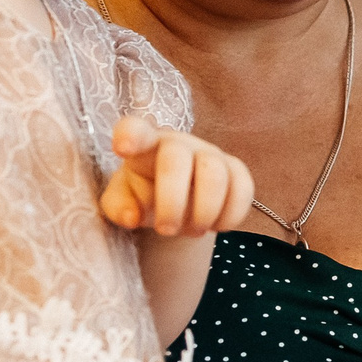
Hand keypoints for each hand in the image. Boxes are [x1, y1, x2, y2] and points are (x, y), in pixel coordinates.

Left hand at [100, 116, 253, 238]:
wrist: (176, 201)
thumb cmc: (143, 195)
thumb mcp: (120, 203)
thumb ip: (118, 207)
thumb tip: (131, 217)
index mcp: (144, 146)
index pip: (134, 129)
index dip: (130, 135)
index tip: (122, 148)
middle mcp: (178, 144)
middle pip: (176, 160)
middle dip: (172, 202)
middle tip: (166, 231)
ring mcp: (210, 154)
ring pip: (215, 174)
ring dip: (204, 211)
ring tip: (194, 231)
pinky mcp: (235, 169)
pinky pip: (243, 187)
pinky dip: (231, 214)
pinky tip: (217, 227)